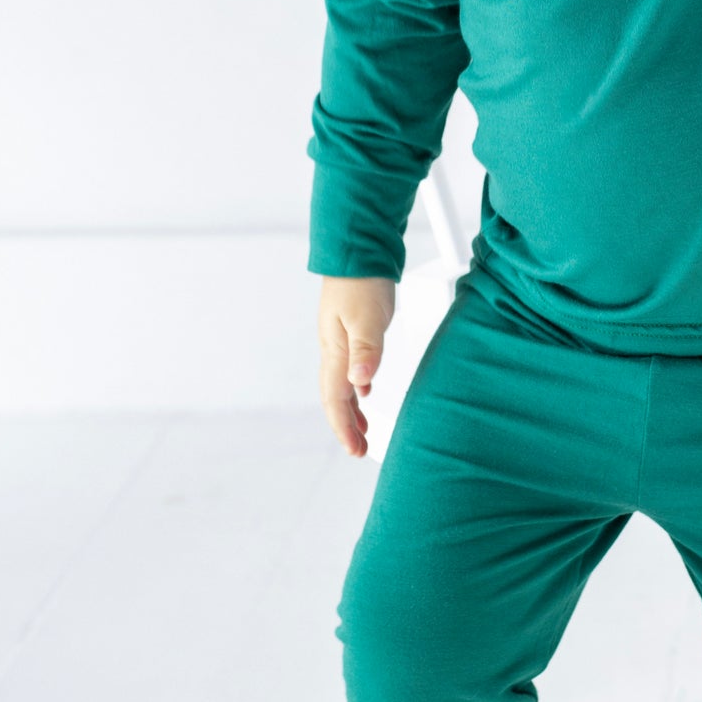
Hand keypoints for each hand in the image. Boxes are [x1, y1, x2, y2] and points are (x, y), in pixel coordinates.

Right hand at [318, 275, 396, 456]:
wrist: (357, 250)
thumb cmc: (362, 281)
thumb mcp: (368, 318)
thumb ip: (365, 351)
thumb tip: (359, 385)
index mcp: (335, 351)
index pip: (336, 400)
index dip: (344, 428)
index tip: (356, 450)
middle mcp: (333, 350)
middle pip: (334, 398)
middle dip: (345, 426)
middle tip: (359, 449)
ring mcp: (340, 340)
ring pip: (341, 385)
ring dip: (350, 410)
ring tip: (362, 430)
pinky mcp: (350, 331)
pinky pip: (349, 368)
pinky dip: (356, 386)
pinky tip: (364, 390)